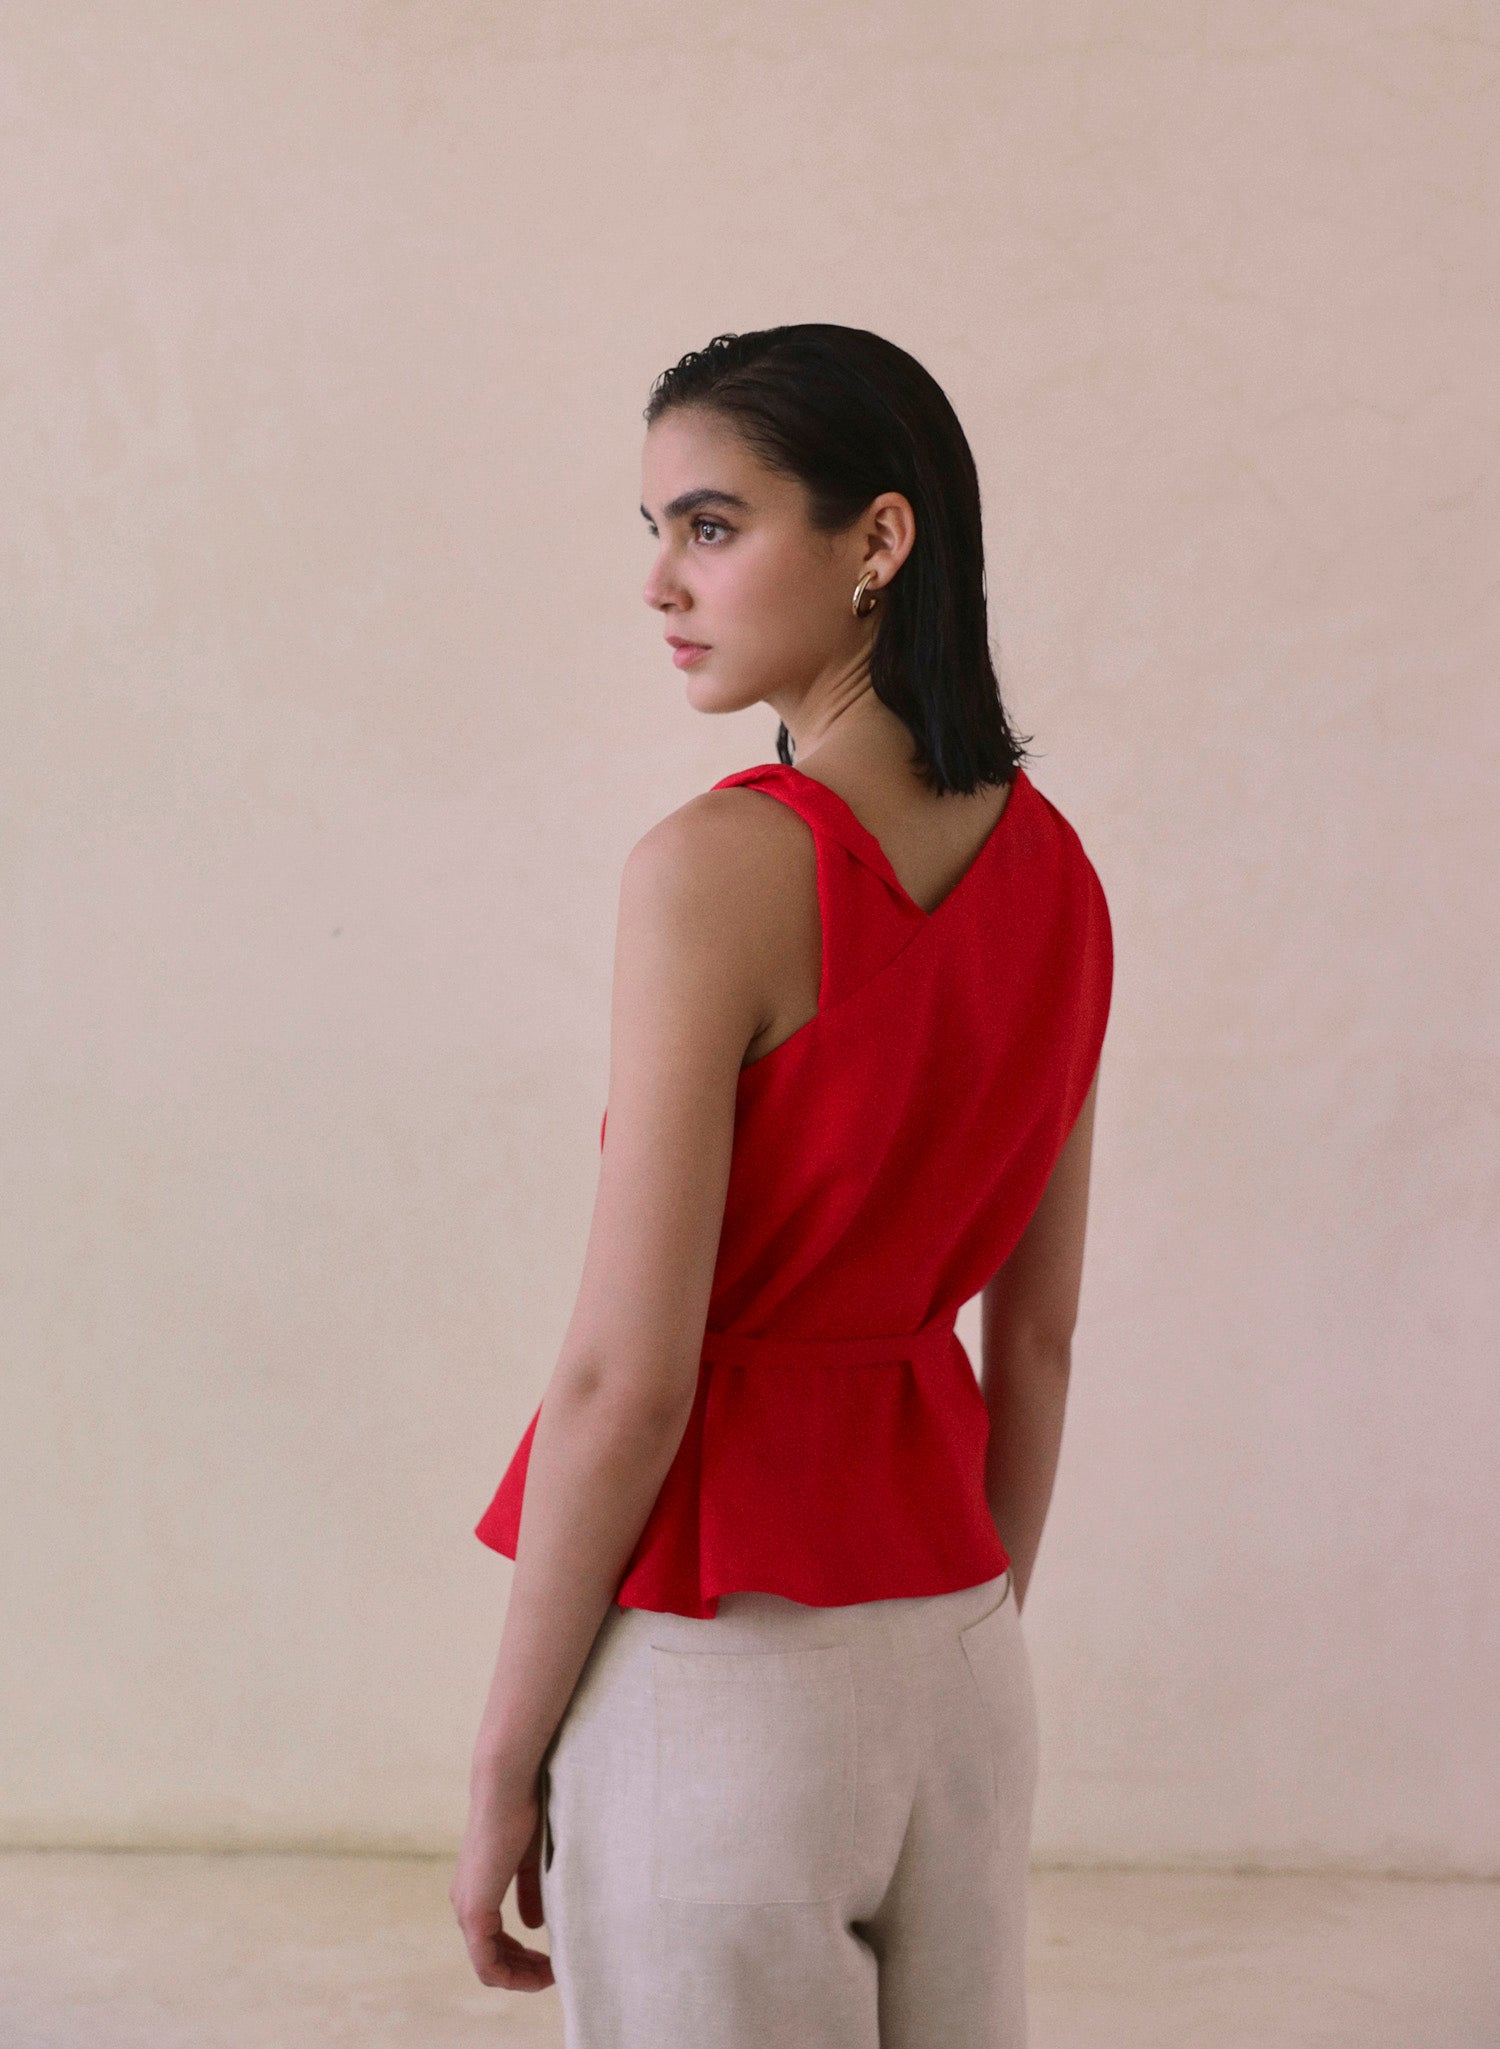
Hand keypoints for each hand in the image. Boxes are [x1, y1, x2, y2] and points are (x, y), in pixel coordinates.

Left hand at [450, 1774, 554, 1991]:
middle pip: (491, 1959)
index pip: (494, 1942)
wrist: (507, 1786)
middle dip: (524, 1971)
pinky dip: (513, 1975)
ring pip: (489, 1965)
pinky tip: (541, 1972)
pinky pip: (487, 1963)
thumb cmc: (523, 1811)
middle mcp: (465, 1904)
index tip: (553, 1960)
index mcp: (477, 1890)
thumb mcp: (530, 1860)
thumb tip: (532, 1925)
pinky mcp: (474, 1911)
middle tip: (556, 1972)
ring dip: (521, 1976)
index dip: (523, 1957)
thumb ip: (529, 1892)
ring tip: (552, 1974)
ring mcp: (467, 1909)